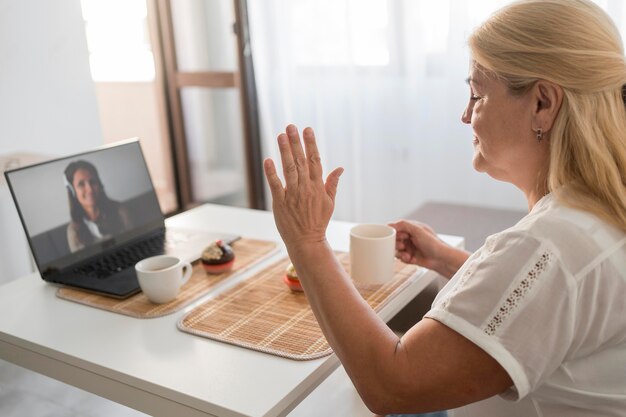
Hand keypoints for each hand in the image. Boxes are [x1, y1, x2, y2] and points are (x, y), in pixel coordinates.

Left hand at [263, 125, 343, 250]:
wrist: (307, 241)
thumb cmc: (318, 222)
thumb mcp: (330, 203)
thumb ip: (332, 183)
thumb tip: (340, 168)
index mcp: (318, 186)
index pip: (315, 160)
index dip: (311, 144)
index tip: (307, 130)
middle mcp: (306, 188)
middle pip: (301, 161)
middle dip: (296, 142)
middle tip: (291, 127)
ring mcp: (293, 195)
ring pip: (289, 169)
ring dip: (285, 152)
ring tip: (281, 136)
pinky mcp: (280, 202)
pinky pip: (275, 185)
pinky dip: (272, 172)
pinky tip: (268, 160)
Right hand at [389, 220, 468, 277]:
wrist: (441, 259)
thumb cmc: (433, 243)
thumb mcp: (417, 230)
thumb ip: (403, 225)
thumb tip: (390, 224)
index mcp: (411, 228)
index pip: (395, 228)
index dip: (394, 233)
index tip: (395, 236)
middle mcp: (409, 237)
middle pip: (394, 240)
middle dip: (396, 244)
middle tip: (402, 246)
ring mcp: (409, 247)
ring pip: (396, 249)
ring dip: (400, 253)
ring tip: (407, 254)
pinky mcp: (409, 256)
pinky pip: (400, 258)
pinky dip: (404, 259)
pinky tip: (411, 259)